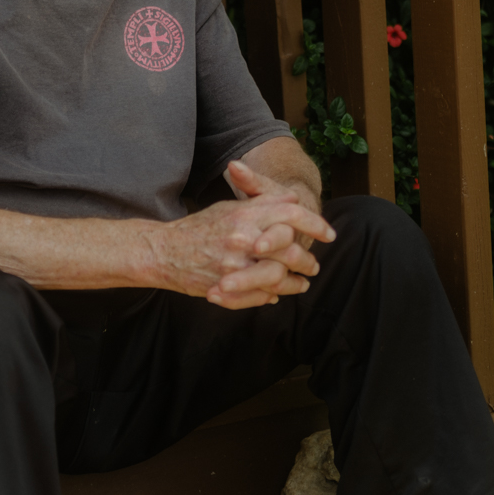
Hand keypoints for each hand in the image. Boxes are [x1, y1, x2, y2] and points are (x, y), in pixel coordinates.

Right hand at [152, 162, 335, 310]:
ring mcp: (235, 265)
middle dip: (308, 259)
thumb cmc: (198, 227)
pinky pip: (260, 295)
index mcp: (245, 214)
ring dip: (295, 282)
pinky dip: (274, 295)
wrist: (164, 251)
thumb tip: (292, 199)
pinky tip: (279, 294)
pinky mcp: (228, 286)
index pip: (290, 215)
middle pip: (290, 249)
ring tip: (303, 283)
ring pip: (279, 276)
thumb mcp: (230, 208)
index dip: (314, 224)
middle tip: (315, 264)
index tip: (329, 234)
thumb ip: (262, 203)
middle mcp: (243, 238)